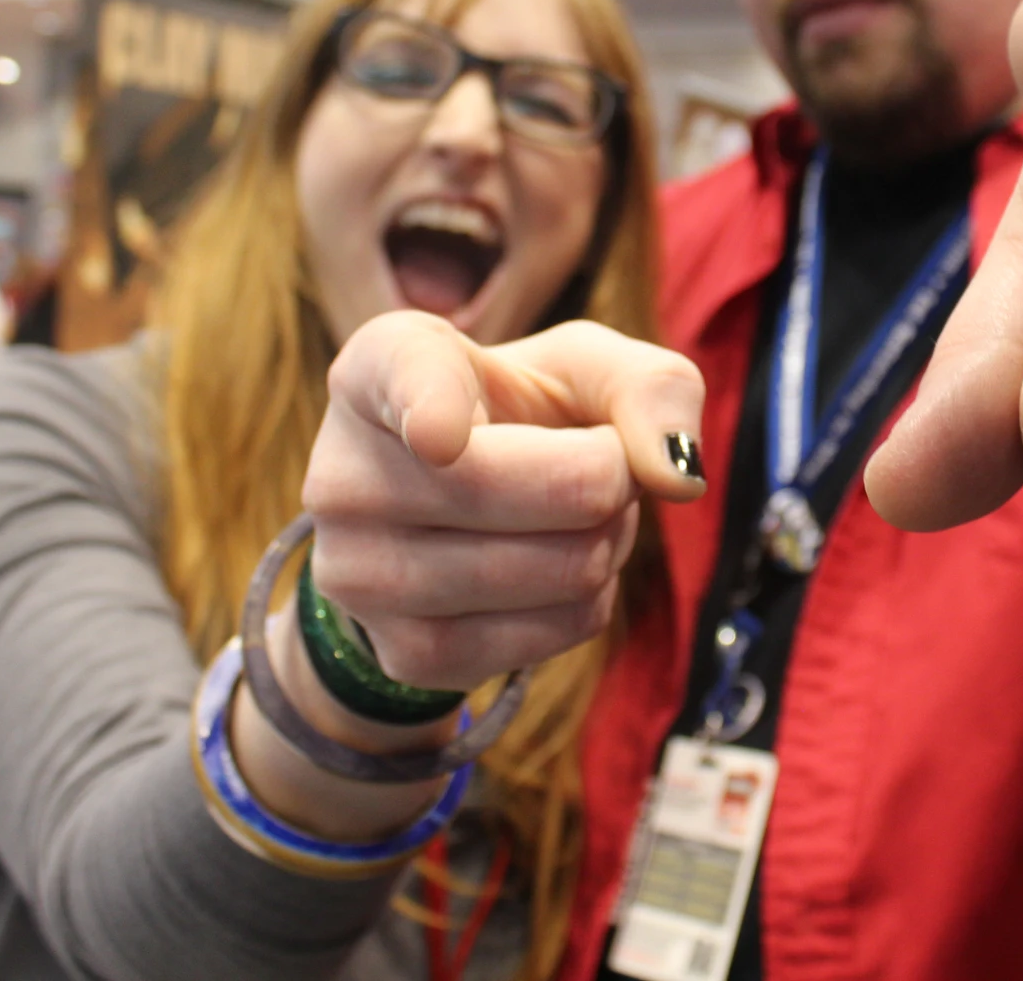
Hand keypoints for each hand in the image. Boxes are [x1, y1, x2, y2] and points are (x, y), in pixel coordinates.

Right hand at [302, 313, 705, 693]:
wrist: (449, 516)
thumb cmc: (520, 417)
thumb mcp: (584, 369)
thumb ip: (650, 386)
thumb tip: (678, 475)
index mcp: (379, 368)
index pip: (402, 381)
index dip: (430, 408)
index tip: (442, 437)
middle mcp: (345, 475)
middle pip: (550, 488)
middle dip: (614, 478)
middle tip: (603, 464)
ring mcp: (361, 576)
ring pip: (565, 568)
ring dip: (609, 540)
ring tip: (577, 515)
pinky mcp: (405, 654)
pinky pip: (557, 633)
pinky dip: (590, 599)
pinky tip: (553, 566)